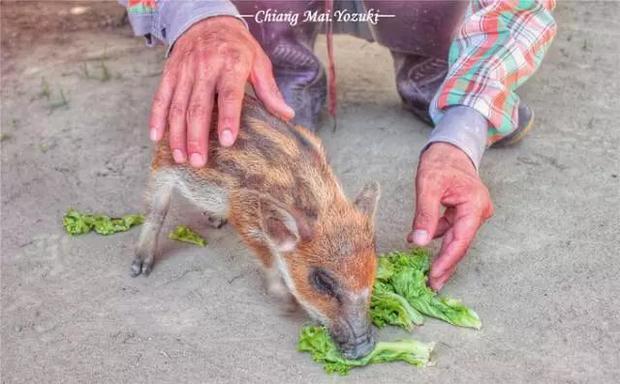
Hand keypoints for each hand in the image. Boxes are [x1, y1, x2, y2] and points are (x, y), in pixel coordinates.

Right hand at [149, 16, 294, 166]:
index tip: (227, 141)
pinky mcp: (170, 73)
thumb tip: (287, 115)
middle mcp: (205, 68)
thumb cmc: (237, 46)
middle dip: (197, 137)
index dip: (228, 118)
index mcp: (230, 65)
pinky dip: (157, 118)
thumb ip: (269, 90)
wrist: (207, 20)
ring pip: (178, 106)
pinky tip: (157, 138)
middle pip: (199, 107)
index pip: (228, 95)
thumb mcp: (258, 61)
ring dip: (178, 134)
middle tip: (199, 161)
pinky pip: (161, 97)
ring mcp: (184, 71)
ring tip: (181, 157)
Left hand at [407, 142, 493, 289]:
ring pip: (457, 239)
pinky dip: (438, 237)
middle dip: (446, 265)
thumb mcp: (427, 187)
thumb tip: (418, 242)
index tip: (434, 278)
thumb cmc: (440, 162)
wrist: (450, 147)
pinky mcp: (466, 212)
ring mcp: (474, 212)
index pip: (460, 241)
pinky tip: (420, 240)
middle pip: (461, 244)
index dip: (446, 261)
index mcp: (474, 206)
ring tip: (427, 272)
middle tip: (432, 285)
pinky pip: (452, 230)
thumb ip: (424, 215)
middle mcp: (479, 211)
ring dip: (441, 253)